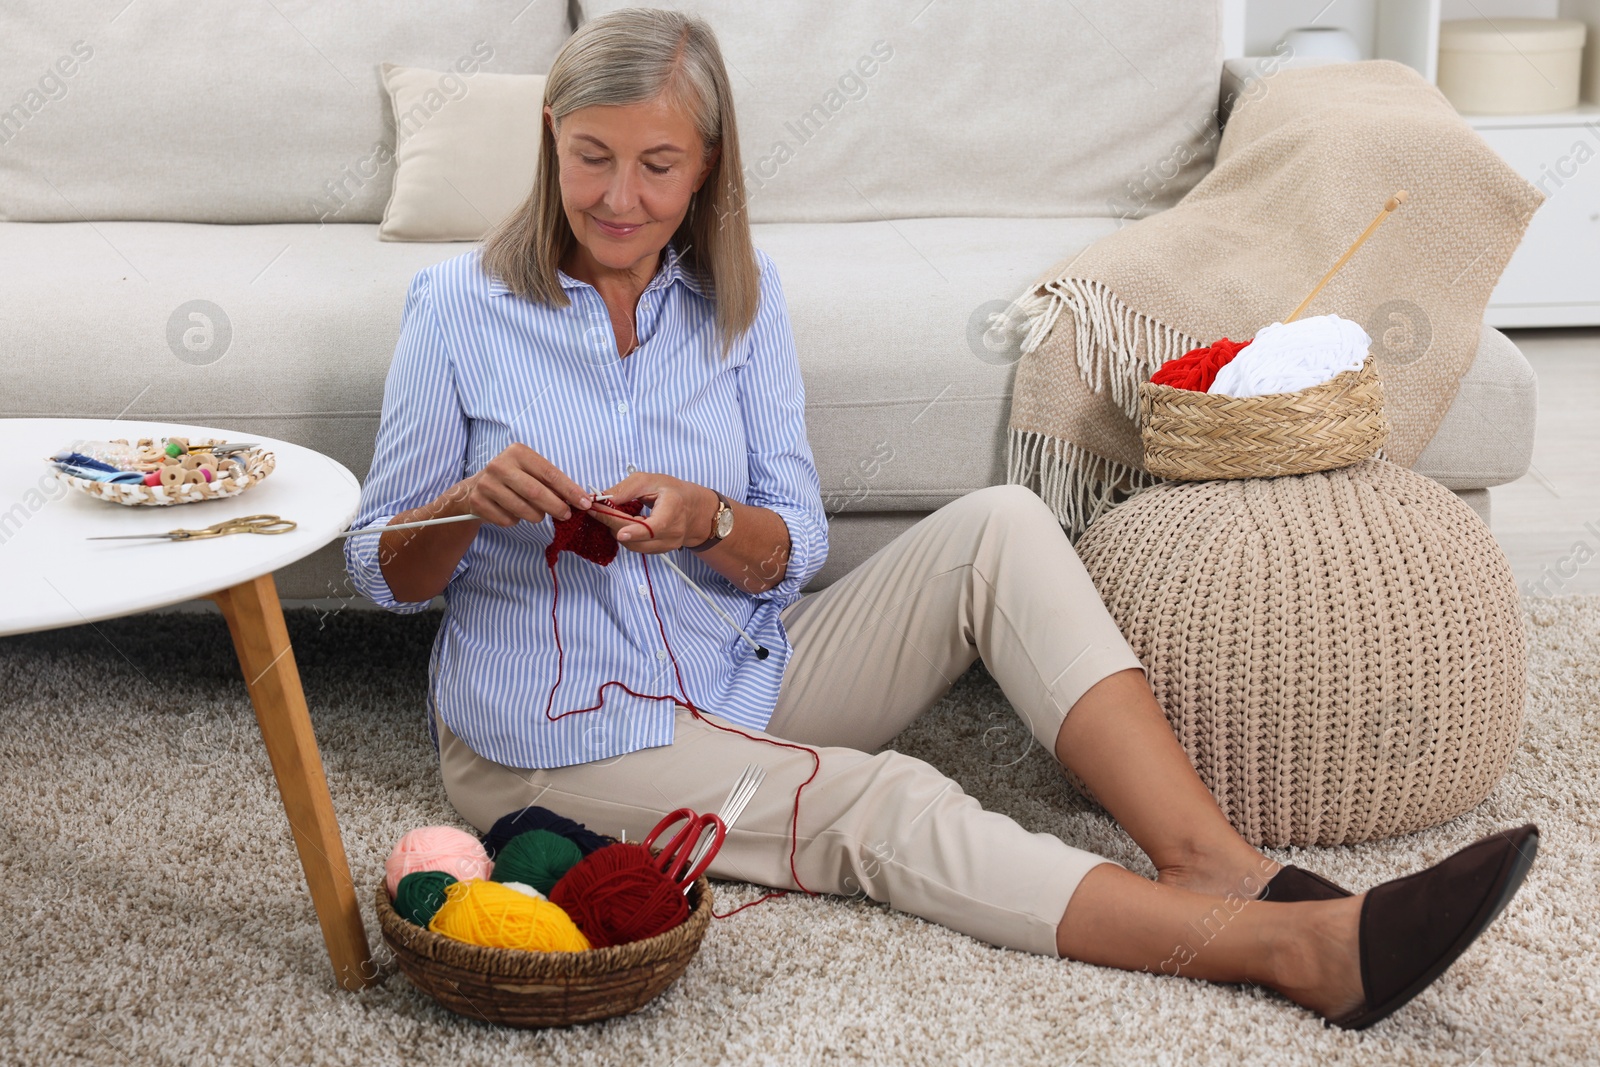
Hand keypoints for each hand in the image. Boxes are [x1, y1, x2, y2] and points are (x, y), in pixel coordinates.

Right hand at [457, 443, 590, 526]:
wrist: (477, 488)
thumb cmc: (514, 479)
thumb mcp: (530, 472)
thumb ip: (551, 483)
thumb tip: (578, 500)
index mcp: (518, 452)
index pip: (549, 473)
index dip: (570, 490)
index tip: (585, 503)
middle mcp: (500, 465)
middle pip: (536, 492)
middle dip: (556, 507)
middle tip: (567, 515)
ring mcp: (487, 484)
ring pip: (523, 510)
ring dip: (536, 516)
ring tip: (537, 513)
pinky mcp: (478, 502)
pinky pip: (508, 520)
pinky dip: (516, 521)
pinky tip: (512, 512)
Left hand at [589, 472, 718, 553]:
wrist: (692, 509)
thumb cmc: (671, 491)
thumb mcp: (649, 481)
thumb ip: (625, 489)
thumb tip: (601, 499)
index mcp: (673, 509)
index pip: (654, 527)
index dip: (635, 531)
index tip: (617, 531)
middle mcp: (673, 532)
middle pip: (638, 538)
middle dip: (613, 524)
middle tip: (596, 510)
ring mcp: (668, 545)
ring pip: (634, 546)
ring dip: (618, 530)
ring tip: (614, 514)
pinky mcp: (661, 551)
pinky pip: (637, 547)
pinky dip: (626, 536)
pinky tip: (625, 523)